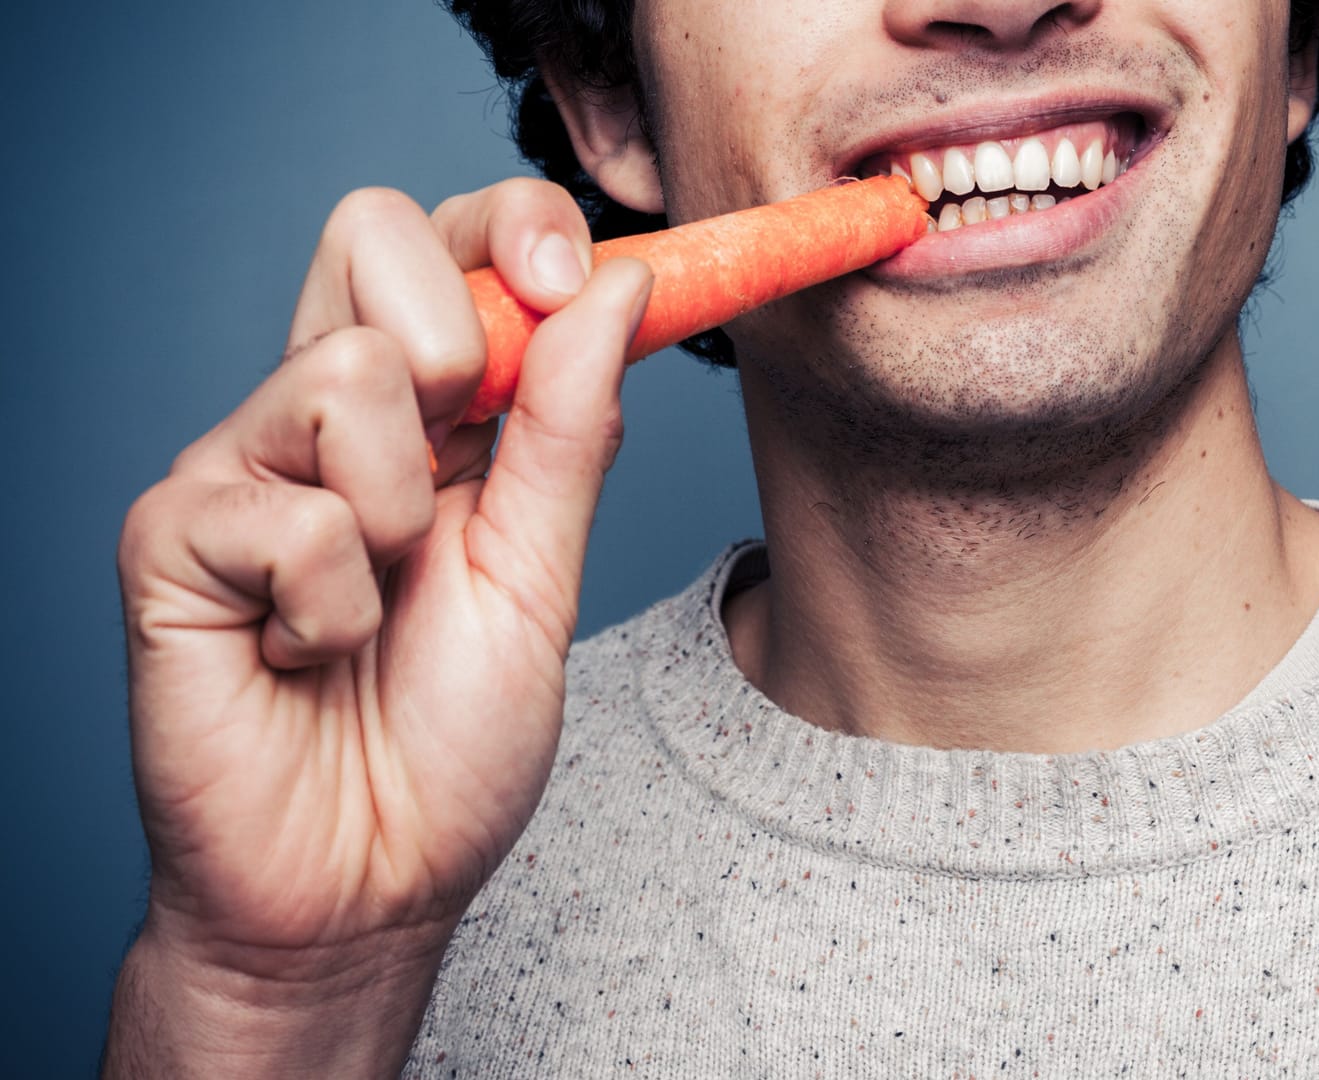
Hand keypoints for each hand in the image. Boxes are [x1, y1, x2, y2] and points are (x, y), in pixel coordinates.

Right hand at [107, 179, 650, 1072]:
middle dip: (458, 334)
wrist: (366, 887)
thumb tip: (620, 287)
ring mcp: (238, 468)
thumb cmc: (449, 745)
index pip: (446, 242)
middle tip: (464, 464)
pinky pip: (287, 512)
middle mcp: (321, 419)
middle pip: (367, 231)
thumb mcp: (540, 575)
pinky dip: (335, 609)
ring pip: (343, 373)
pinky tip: (307, 659)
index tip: (578, 268)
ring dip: (402, 517)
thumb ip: (571, 432)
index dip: (512, 224)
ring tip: (375, 611)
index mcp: (420, 417)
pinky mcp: (170, 538)